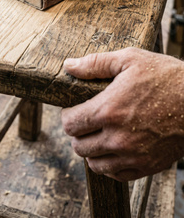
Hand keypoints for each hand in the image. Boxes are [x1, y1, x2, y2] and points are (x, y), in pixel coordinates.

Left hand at [61, 48, 183, 180]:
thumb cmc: (166, 77)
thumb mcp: (130, 59)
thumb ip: (95, 64)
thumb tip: (69, 66)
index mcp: (109, 110)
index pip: (70, 124)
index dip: (68, 115)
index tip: (74, 108)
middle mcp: (117, 138)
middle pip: (78, 146)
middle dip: (78, 132)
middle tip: (86, 120)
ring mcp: (132, 155)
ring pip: (94, 163)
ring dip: (91, 150)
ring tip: (99, 134)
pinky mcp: (147, 166)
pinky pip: (116, 174)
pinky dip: (109, 163)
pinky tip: (114, 148)